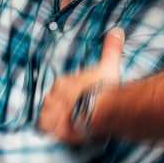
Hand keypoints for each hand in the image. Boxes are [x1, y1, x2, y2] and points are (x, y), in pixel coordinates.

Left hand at [38, 28, 123, 143]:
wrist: (99, 111)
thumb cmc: (103, 90)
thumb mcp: (109, 66)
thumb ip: (111, 48)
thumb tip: (117, 30)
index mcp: (63, 82)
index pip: (63, 88)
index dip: (73, 95)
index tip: (82, 99)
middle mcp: (52, 96)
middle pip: (55, 101)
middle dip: (64, 107)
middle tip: (77, 114)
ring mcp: (49, 112)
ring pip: (49, 114)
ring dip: (57, 119)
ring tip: (71, 124)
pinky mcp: (50, 127)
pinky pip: (46, 128)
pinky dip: (52, 130)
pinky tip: (63, 131)